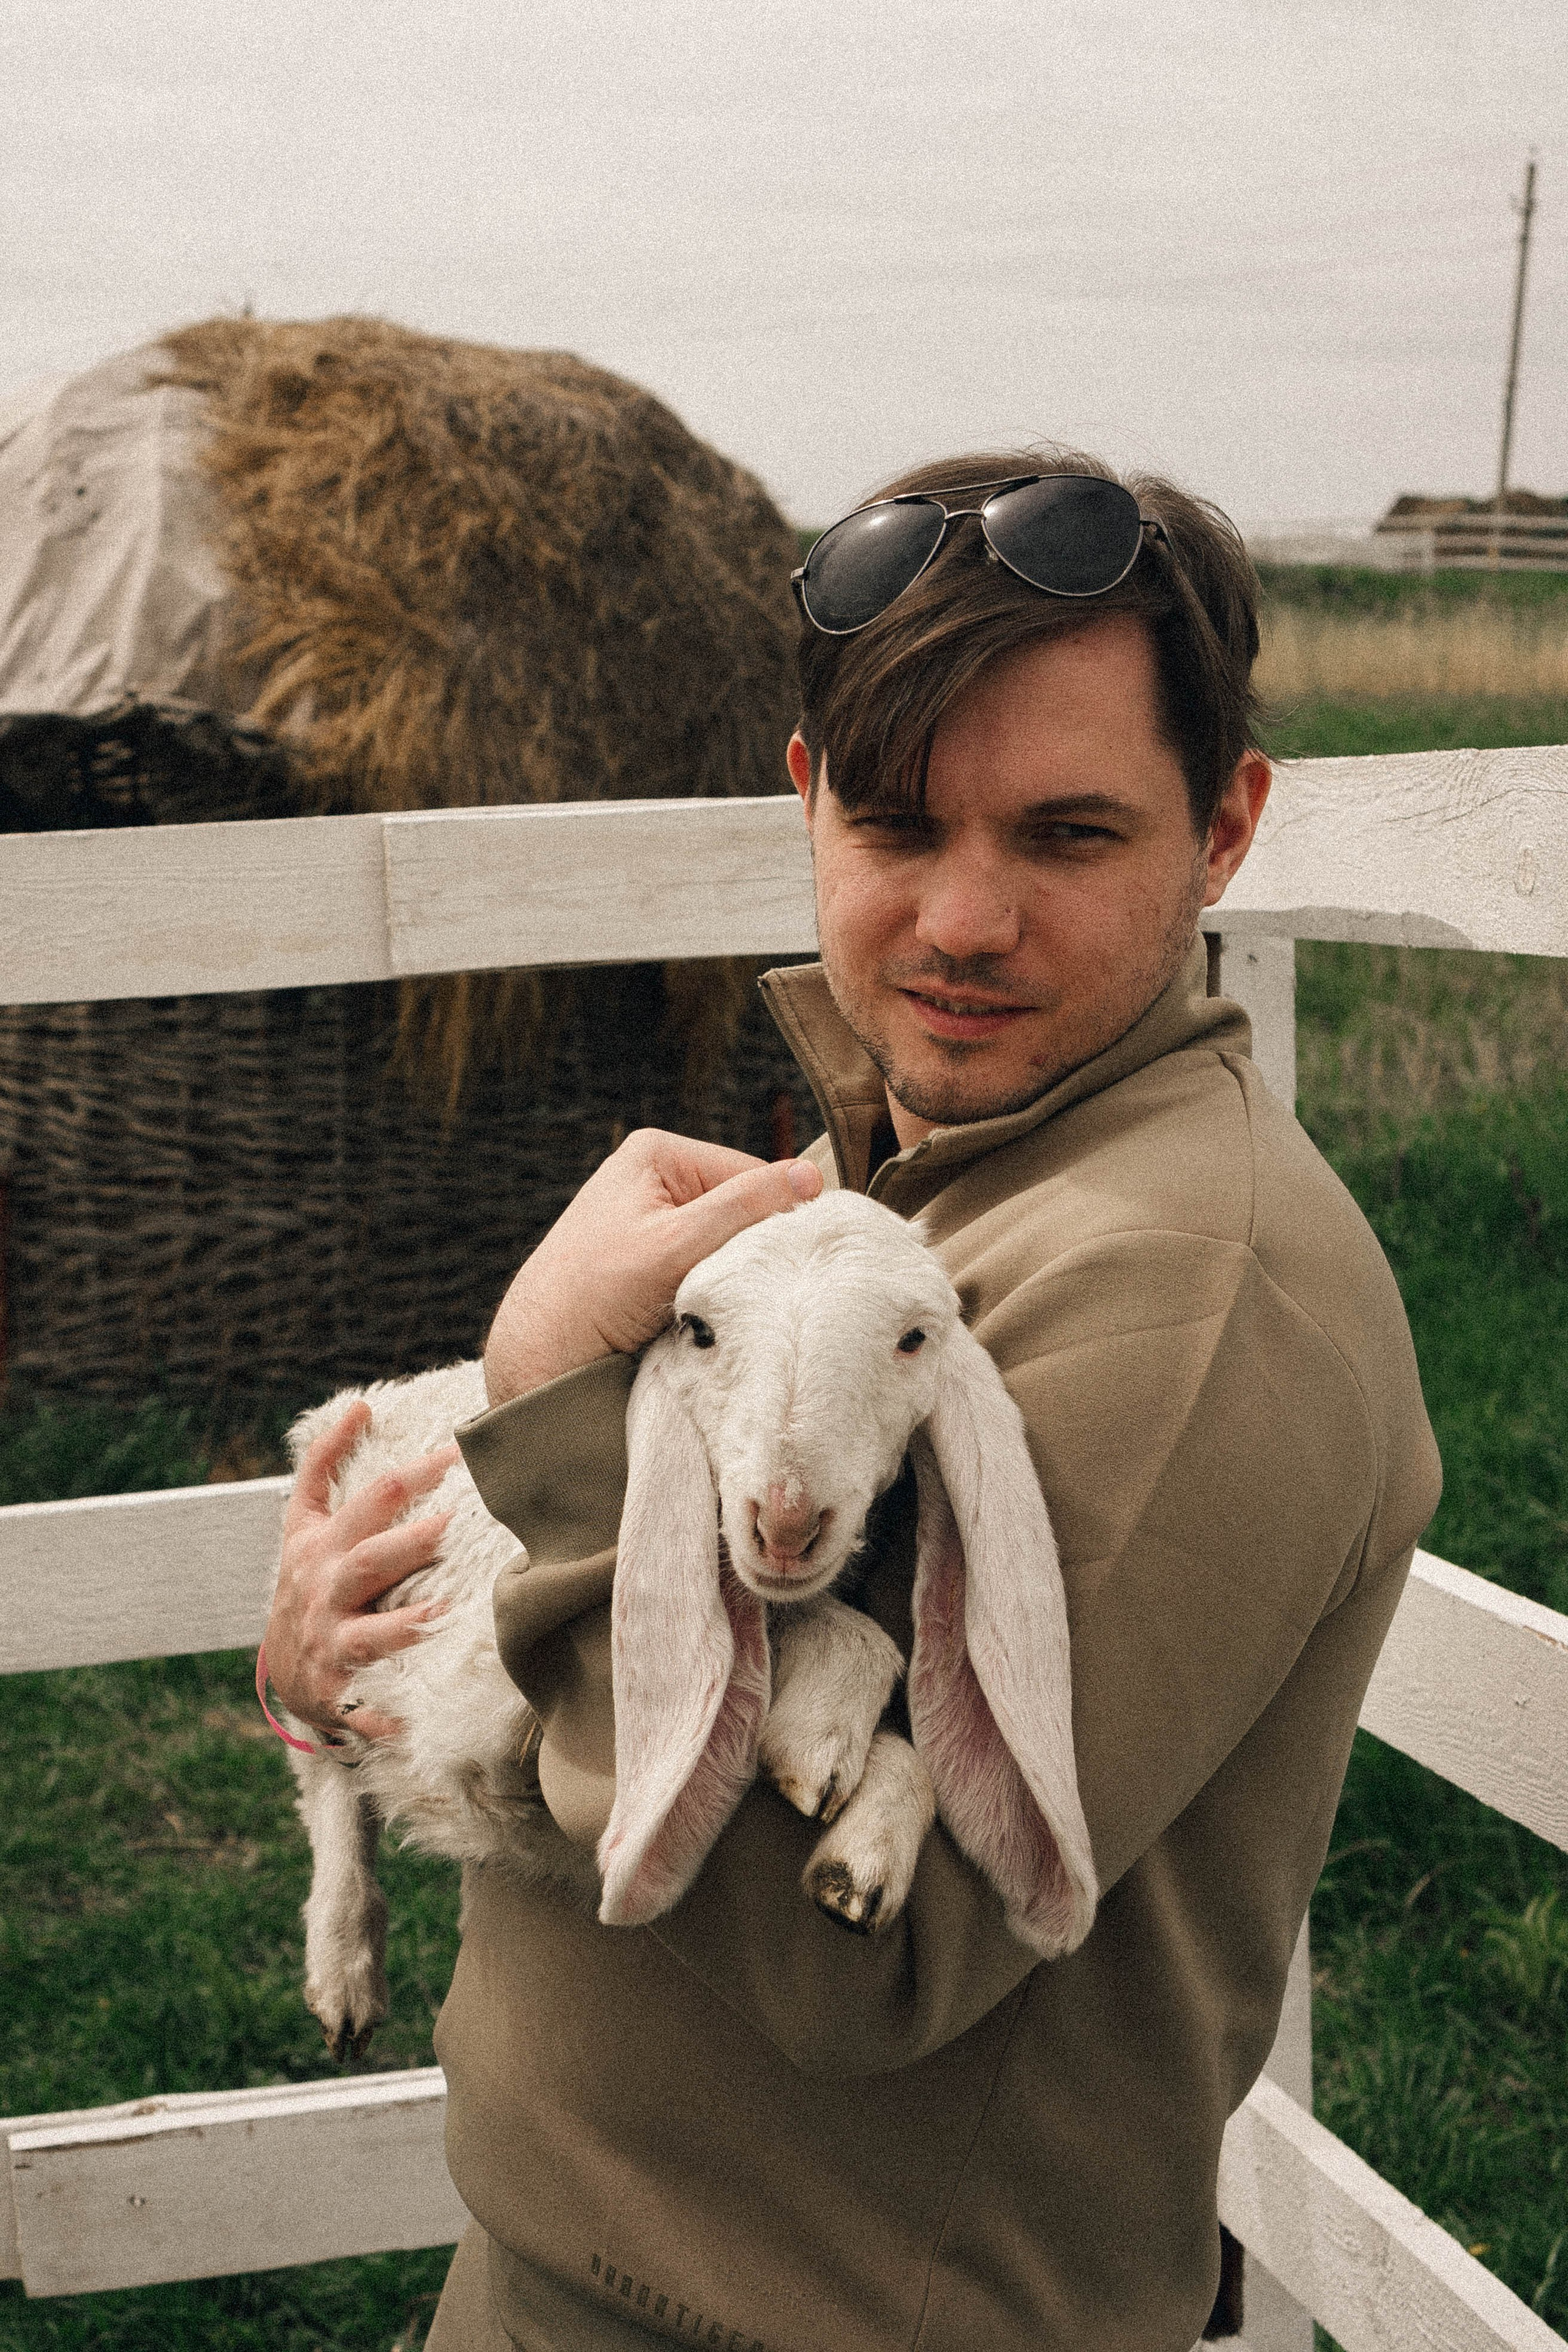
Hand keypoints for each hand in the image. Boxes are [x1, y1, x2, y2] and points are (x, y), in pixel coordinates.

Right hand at [264, 1402, 459, 1740]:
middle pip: (370, 1558)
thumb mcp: (304, 1521)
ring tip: (444, 1614)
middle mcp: (324, 1588)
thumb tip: (360, 1405)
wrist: (279, 1668)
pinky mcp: (336, 1687)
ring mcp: (330, 1639)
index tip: (454, 1453)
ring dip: (406, 1625)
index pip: (366, 1498)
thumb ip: (326, 1463)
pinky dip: (385, 1718)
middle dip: (412, 1541)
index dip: (408, 1475)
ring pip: (369, 1632)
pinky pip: (364, 1706)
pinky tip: (412, 1722)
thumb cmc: (308, 1580)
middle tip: (456, 1523)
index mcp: (320, 1543)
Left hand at [484, 1127, 822, 1404]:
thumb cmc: (592, 1294)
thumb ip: (745, 1207)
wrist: (538, 1356)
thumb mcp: (676, 1244)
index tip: (773, 1262)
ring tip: (705, 1301)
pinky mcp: (648, 1259)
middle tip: (733, 1287)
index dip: (770, 1218)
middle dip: (743, 1250)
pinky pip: (700, 1267)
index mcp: (657, 1153)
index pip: (749, 1175)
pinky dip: (705, 1290)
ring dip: (725, 1275)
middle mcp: (654, 1178)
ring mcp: (650, 1219)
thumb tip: (811, 1177)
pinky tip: (693, 1311)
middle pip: (737, 1209)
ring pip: (722, 1243)